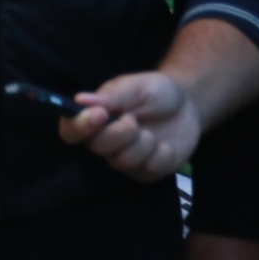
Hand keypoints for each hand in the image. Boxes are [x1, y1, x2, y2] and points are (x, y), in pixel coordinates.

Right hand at [56, 70, 200, 180]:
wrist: (187, 107)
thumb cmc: (155, 92)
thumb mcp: (136, 87)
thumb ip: (112, 96)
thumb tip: (80, 99)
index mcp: (94, 117)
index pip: (71, 130)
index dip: (79, 126)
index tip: (100, 114)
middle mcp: (104, 141)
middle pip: (97, 147)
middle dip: (119, 134)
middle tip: (134, 119)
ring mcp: (124, 159)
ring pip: (122, 162)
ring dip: (142, 145)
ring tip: (152, 133)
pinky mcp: (146, 172)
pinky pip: (148, 171)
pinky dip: (161, 156)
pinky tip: (165, 146)